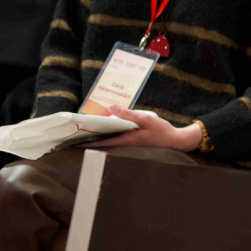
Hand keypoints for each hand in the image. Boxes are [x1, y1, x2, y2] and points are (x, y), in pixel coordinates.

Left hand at [79, 105, 201, 150]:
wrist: (176, 140)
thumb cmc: (161, 131)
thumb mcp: (146, 119)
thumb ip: (128, 114)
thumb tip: (111, 107)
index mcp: (126, 140)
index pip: (102, 142)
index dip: (88, 143)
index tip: (75, 143)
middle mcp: (126, 143)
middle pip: (104, 141)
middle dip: (90, 139)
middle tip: (76, 136)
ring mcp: (130, 142)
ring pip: (111, 139)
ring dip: (100, 136)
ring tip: (87, 131)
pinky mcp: (135, 139)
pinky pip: (118, 136)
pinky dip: (111, 133)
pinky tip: (109, 127)